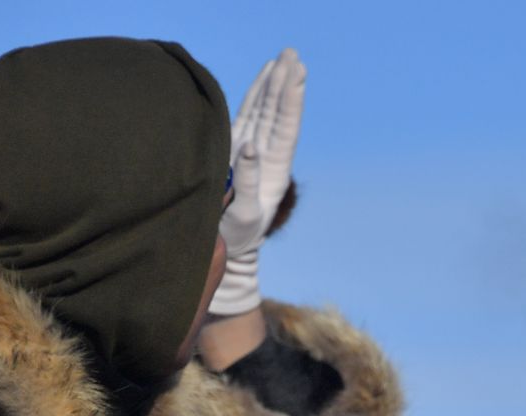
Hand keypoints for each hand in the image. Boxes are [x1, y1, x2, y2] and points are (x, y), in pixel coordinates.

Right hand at [211, 48, 305, 317]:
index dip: (290, 99)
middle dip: (285, 83)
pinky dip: (256, 96)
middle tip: (293, 55)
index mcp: (273, 169)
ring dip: (273, 85)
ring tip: (283, 59)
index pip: (285, 127)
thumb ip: (248, 181)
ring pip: (265, 110)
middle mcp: (266, 156)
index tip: (296, 73)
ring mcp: (252, 151)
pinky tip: (264, 79)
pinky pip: (248, 117)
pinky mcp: (236, 151)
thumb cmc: (236, 239)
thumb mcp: (245, 214)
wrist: (228, 251)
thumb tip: (249, 145)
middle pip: (278, 112)